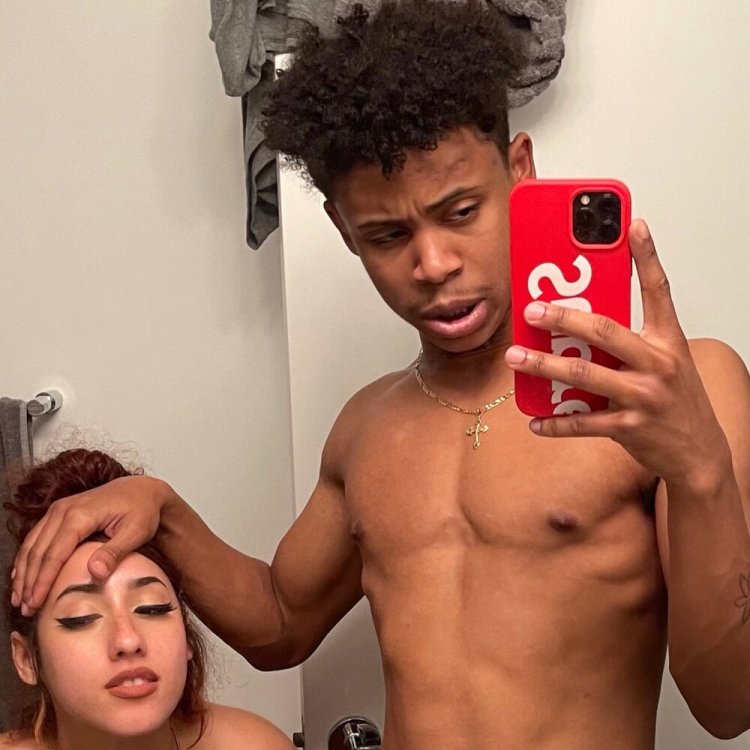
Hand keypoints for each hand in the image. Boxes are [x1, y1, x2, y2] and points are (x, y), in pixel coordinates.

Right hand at [11, 475, 168, 615]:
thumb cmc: (143, 510)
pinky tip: (22, 575)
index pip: (53, 554)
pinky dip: (27, 557)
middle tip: (25, 608)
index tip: (35, 604)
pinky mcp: (60, 511)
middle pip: (37, 551)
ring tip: (19, 598)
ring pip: (32, 544)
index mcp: (80, 515)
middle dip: (29, 582)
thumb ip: (115, 552)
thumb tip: (95, 573)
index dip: (42, 581)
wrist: (143, 489)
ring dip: (23, 572)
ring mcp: (59, 508)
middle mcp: (63, 509)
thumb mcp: (136, 532)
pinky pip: (36, 536)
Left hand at [504, 219, 730, 484]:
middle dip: (563, 318)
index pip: (658, 290)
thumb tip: (580, 320)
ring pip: (584, 375)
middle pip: (605, 331)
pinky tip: (534, 419)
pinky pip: (583, 423)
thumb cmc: (676, 399)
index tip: (632, 225)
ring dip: (543, 366)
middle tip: (531, 309)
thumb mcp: (664, 361)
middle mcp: (657, 364)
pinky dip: (555, 422)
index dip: (646, 256)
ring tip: (515, 358)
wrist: (698, 451)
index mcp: (666, 341)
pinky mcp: (630, 427)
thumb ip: (630, 340)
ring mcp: (644, 396)